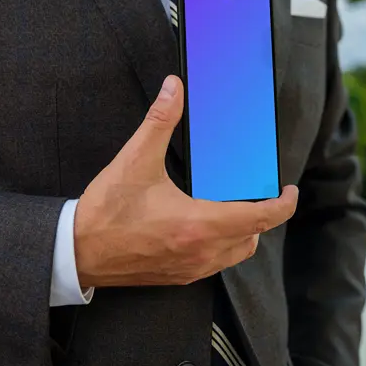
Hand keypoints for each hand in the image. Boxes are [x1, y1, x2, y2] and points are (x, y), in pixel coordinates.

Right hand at [72, 74, 298, 288]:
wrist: (76, 253)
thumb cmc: (105, 211)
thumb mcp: (135, 160)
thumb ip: (160, 120)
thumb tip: (174, 88)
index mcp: (200, 224)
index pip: (261, 218)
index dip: (284, 204)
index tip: (289, 190)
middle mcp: (201, 252)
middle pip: (253, 238)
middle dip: (261, 217)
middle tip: (256, 194)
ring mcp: (190, 269)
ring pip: (236, 255)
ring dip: (242, 234)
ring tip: (232, 208)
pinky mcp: (177, 277)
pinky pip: (214, 265)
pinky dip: (221, 247)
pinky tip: (204, 227)